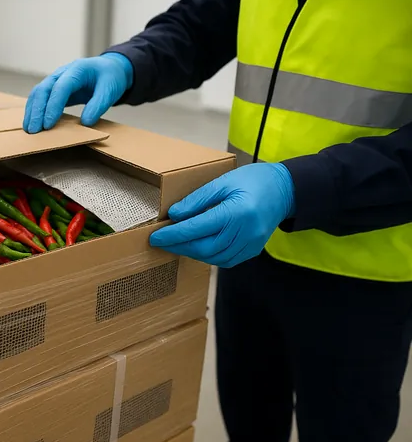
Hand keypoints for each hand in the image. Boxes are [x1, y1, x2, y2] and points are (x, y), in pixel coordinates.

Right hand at [23, 53, 133, 133]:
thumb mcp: (110, 90)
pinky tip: (32, 122)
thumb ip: (98, 105)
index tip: (48, 125)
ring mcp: (56, 79)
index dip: (53, 106)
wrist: (109, 68)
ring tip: (28, 129)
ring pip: (38, 93)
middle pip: (43, 89)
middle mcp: (62, 73)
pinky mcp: (54, 88)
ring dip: (32, 111)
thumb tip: (85, 122)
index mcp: (77, 69)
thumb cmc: (110, 77)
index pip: (60, 88)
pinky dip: (34, 110)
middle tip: (33, 130)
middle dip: (36, 111)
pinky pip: (40, 97)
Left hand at [149, 163, 294, 267]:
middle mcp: (245, 232)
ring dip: (192, 253)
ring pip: (214, 257)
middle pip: (204, 247)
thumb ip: (198, 199)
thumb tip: (174, 215)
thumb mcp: (223, 182)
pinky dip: (208, 256)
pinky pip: (226, 260)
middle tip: (161, 242)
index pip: (197, 228)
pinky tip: (197, 248)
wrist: (285, 190)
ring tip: (176, 244)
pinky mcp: (253, 250)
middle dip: (179, 246)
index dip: (174, 235)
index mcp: (237, 212)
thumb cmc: (253, 180)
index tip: (155, 237)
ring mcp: (251, 244)